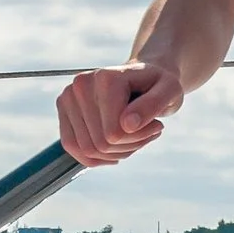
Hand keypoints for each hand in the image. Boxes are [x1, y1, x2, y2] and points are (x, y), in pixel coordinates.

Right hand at [56, 61, 182, 165]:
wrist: (144, 76)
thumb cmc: (159, 84)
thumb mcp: (170, 91)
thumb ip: (152, 105)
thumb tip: (127, 124)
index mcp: (106, 78)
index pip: (114, 133)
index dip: (139, 138)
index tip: (157, 126)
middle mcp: (81, 84)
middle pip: (100, 144)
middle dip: (129, 146)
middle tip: (148, 132)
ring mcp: (68, 97)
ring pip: (87, 150)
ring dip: (115, 152)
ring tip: (134, 136)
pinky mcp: (63, 110)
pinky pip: (73, 147)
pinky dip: (97, 156)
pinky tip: (116, 147)